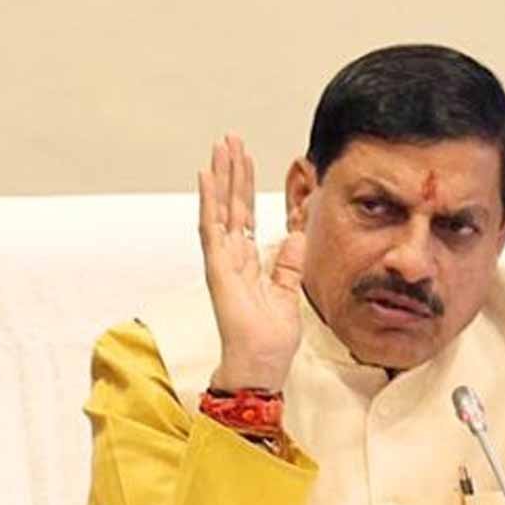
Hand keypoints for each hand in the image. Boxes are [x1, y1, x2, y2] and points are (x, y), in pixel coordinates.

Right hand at [198, 134, 305, 391]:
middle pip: (231, 206)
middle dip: (231, 172)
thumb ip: (289, 264)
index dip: (245, 186)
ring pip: (219, 209)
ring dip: (219, 177)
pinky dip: (209, 201)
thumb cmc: (270, 339)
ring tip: (220, 147)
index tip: (246, 158)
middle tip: (229, 139)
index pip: (245, 216)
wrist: (261, 365)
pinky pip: (212, 229)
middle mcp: (230, 258)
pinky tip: (207, 176)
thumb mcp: (287, 293)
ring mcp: (221, 262)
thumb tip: (297, 235)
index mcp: (247, 264)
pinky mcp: (218, 269)